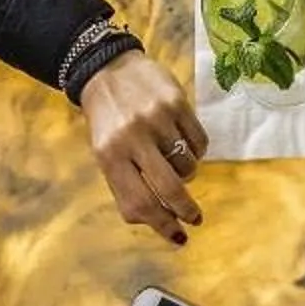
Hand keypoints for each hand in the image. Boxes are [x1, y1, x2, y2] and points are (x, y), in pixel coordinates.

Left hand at [80, 49, 206, 245]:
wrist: (106, 69)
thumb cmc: (107, 119)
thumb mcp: (105, 153)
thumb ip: (126, 185)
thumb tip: (156, 220)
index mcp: (109, 157)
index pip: (139, 203)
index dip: (162, 226)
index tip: (178, 236)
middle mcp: (132, 138)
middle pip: (170, 189)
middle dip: (186, 210)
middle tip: (194, 217)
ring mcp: (156, 119)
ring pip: (188, 166)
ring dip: (187, 173)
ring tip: (176, 163)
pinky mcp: (176, 102)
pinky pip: (199, 142)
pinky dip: (196, 151)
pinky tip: (184, 144)